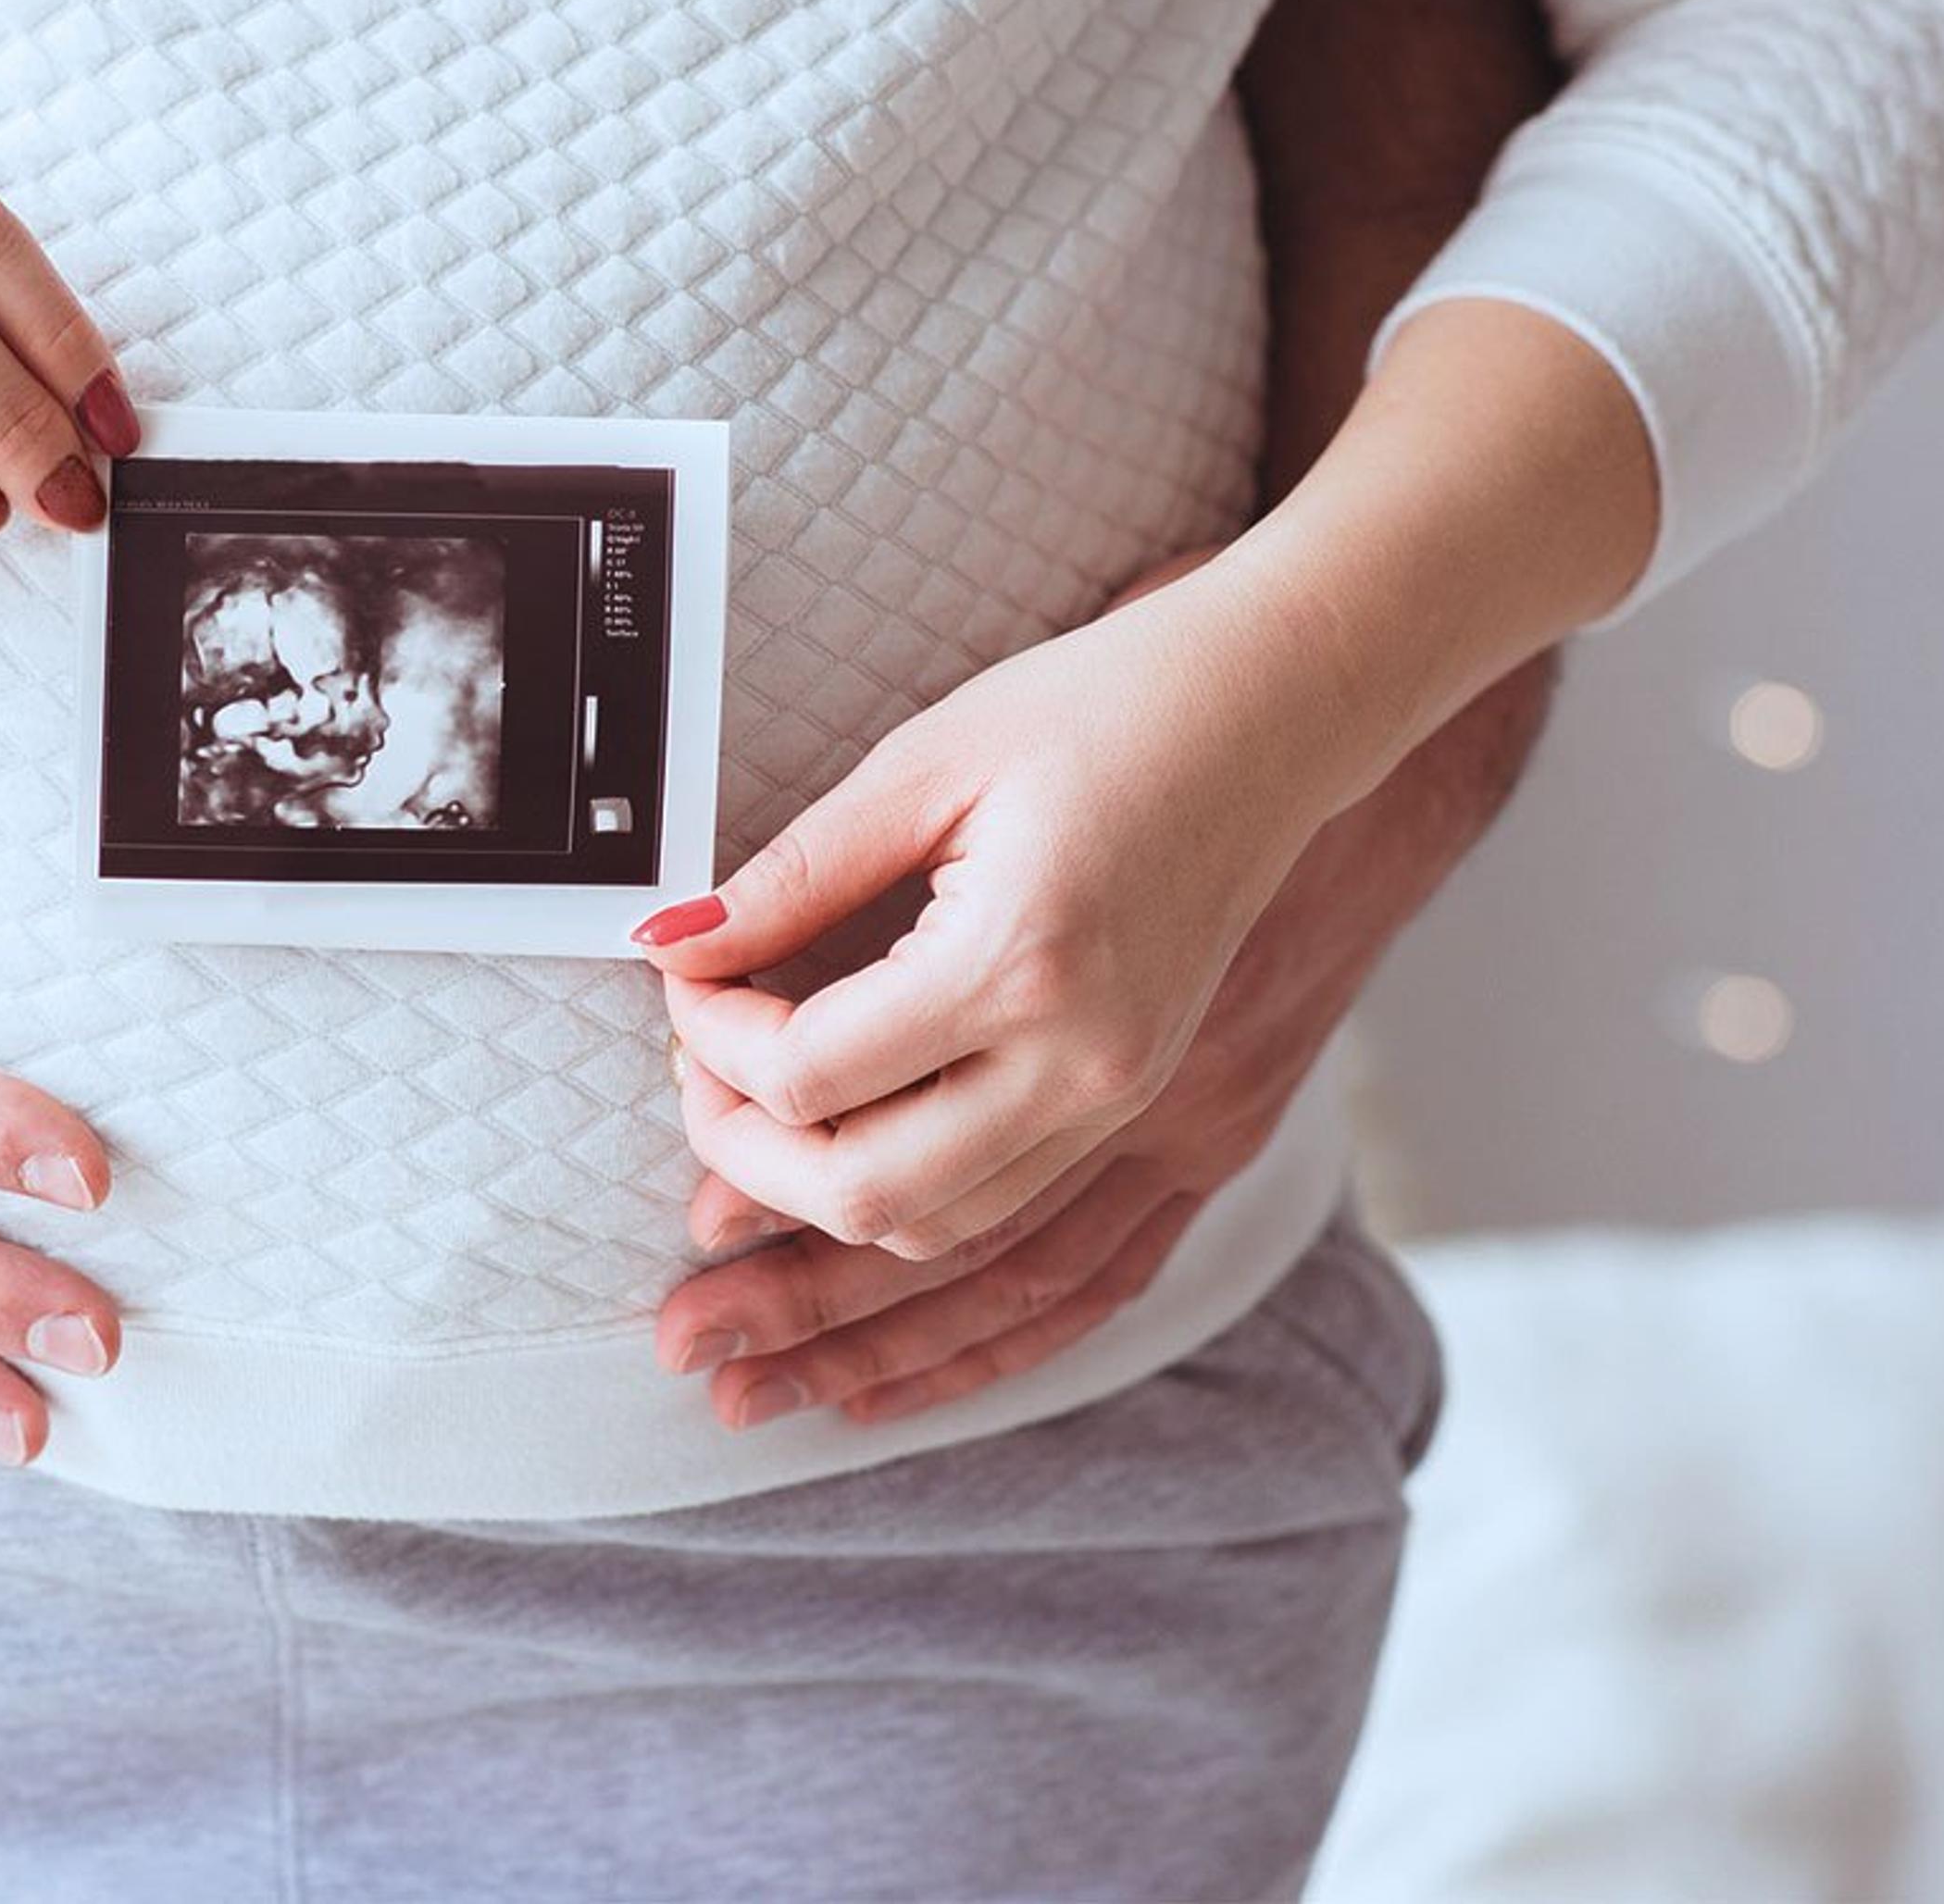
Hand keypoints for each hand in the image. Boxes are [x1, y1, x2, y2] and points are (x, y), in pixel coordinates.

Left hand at [634, 553, 1372, 1267]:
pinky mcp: (1134, 1104)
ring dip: (816, 1194)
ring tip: (759, 1109)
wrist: (1269, 713)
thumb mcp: (922, 768)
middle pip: (860, 1193)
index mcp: (1018, 962)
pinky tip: (846, 1139)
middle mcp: (1077, 1059)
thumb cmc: (1105, 711)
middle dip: (742, 1150)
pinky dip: (900, 1199)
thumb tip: (675, 944)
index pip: (809, 1073)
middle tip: (698, 1071)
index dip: (711, 1038)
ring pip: (929, 1232)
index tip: (688, 978)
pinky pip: (997, 1212)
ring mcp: (1117, 1097)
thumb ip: (791, 876)